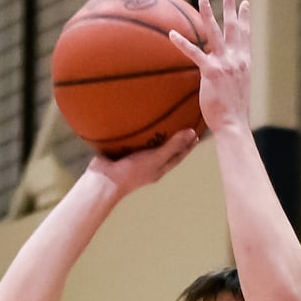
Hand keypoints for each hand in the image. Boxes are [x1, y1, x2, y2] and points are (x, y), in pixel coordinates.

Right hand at [83, 127, 198, 196]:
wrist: (104, 180)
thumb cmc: (132, 172)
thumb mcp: (156, 158)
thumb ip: (173, 146)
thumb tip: (192, 132)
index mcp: (159, 168)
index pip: (178, 156)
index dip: (188, 145)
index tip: (196, 133)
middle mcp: (148, 164)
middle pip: (165, 150)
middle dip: (174, 138)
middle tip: (181, 123)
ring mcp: (134, 159)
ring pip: (148, 145)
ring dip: (154, 134)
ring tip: (160, 120)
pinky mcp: (121, 153)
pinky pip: (132, 140)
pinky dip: (136, 132)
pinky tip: (135, 121)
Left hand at [168, 0, 251, 134]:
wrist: (233, 124)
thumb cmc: (232, 115)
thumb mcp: (235, 92)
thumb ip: (228, 80)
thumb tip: (220, 81)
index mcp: (244, 63)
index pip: (245, 36)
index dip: (245, 19)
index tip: (245, 4)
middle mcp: (237, 60)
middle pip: (234, 28)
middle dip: (232, 7)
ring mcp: (225, 64)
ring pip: (215, 33)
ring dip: (208, 14)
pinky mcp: (211, 72)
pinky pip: (194, 53)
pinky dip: (182, 43)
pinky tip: (172, 34)